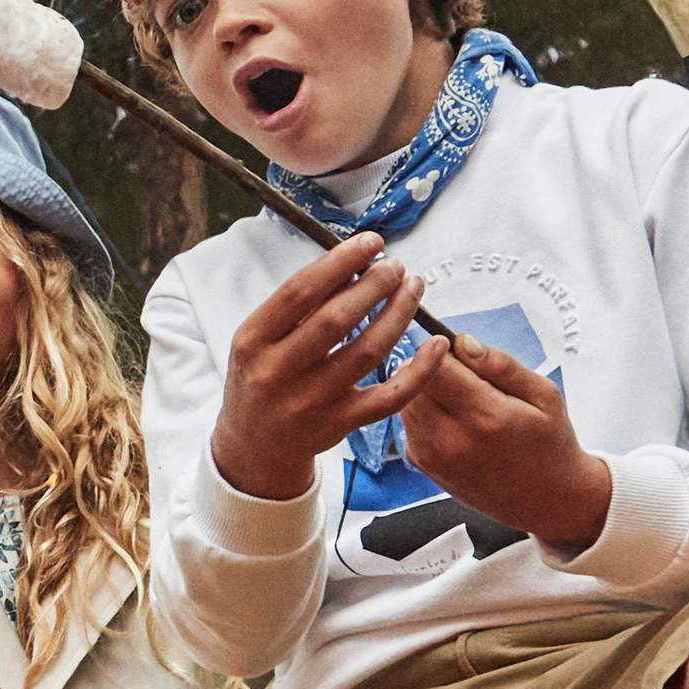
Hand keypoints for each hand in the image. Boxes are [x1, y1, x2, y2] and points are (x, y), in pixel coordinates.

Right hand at [209, 232, 447, 500]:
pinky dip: (419, 371)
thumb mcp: (260, 340)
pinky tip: (436, 345)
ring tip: (414, 288)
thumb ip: (298, 306)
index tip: (371, 241)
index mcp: (252, 340)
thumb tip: (353, 263)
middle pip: (337, 319)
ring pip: (368, 352)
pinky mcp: (340, 425)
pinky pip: (389, 397)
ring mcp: (310, 402)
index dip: (341, 261)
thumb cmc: (262, 376)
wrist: (255, 446)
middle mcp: (278, 372)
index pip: (301, 291)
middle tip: (397, 266)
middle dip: (375, 285)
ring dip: (398, 314)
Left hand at [400, 334, 611, 548]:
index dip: (441, 348)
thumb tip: (463, 342)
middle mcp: (453, 440)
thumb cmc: (548, 443)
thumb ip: (501, 365)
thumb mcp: (543, 395)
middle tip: (460, 373)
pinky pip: (407, 423)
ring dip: (423, 390)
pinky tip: (452, 420)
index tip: (456, 349)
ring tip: (459, 397)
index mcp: (486, 418)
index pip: (436, 366)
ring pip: (404, 401)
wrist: (543, 500)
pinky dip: (422, 413)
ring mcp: (433, 457)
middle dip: (430, 368)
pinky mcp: (423, 466)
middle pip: (413, 382)